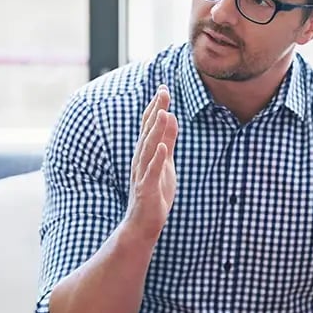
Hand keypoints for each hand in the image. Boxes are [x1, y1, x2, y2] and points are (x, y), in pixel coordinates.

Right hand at [124, 85, 177, 239]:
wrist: (142, 225)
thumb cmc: (154, 193)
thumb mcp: (166, 163)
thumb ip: (168, 141)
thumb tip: (171, 116)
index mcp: (146, 154)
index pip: (150, 126)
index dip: (156, 107)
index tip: (164, 88)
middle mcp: (141, 161)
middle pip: (148, 132)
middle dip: (156, 111)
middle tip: (163, 91)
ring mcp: (142, 174)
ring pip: (148, 149)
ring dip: (155, 131)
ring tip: (163, 113)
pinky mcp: (146, 190)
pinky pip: (151, 173)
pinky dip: (156, 159)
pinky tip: (162, 147)